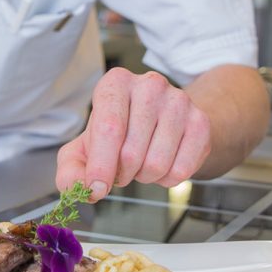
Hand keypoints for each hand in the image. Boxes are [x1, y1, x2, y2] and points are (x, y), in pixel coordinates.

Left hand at [55, 68, 210, 201]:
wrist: (162, 121)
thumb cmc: (118, 133)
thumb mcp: (85, 147)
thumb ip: (72, 170)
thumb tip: (81, 189)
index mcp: (116, 82)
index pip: (109, 128)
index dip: (101, 166)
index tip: (97, 189)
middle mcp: (149, 85)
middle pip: (132, 152)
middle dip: (122, 173)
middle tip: (122, 168)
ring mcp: (179, 101)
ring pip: (157, 163)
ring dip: (144, 176)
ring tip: (141, 163)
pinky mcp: (200, 122)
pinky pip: (181, 170)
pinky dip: (167, 179)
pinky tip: (163, 163)